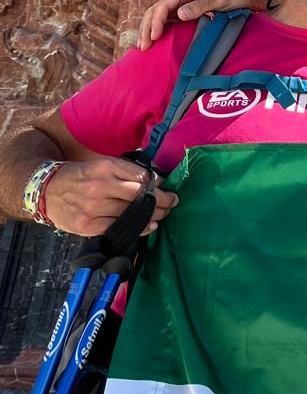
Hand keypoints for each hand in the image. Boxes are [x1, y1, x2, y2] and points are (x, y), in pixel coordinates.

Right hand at [42, 158, 176, 237]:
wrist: (47, 190)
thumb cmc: (81, 176)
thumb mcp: (102, 165)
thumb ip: (126, 171)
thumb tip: (155, 179)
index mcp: (105, 167)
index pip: (140, 177)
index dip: (158, 183)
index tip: (167, 186)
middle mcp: (99, 186)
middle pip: (140, 196)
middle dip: (162, 200)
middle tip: (173, 201)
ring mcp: (92, 207)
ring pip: (132, 213)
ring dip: (154, 215)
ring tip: (164, 214)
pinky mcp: (87, 225)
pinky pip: (119, 228)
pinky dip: (139, 228)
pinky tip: (150, 226)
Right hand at [138, 0, 272, 49]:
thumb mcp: (218, 0)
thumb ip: (199, 6)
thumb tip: (179, 15)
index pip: (163, 6)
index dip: (156, 22)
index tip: (154, 38)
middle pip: (156, 10)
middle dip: (147, 27)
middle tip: (143, 47)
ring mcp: (183, 3)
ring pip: (160, 16)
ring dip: (150, 29)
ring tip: (144, 46)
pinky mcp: (188, 12)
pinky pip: (169, 21)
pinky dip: (161, 30)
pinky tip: (157, 41)